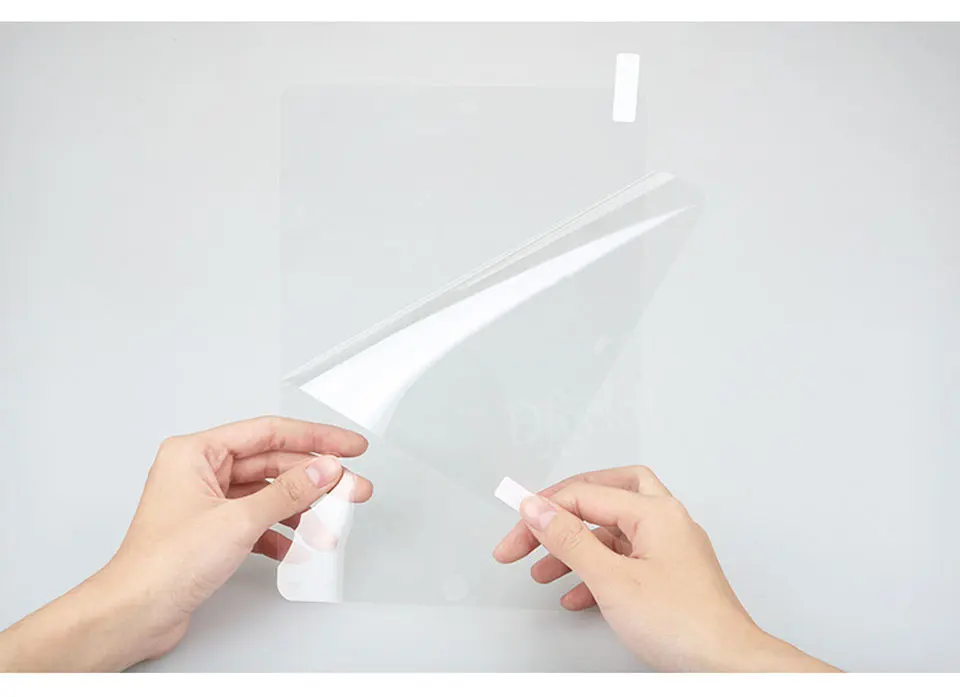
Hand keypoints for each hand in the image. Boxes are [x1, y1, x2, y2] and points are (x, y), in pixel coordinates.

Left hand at [0, 416, 370, 671]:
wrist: (135, 614)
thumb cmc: (164, 564)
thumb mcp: (239, 521)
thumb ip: (289, 492)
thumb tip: (325, 470)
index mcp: (196, 453)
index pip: (269, 433)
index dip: (316, 438)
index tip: (349, 446)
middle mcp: (199, 471)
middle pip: (273, 463)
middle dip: (315, 479)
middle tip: (351, 488)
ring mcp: (206, 502)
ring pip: (267, 493)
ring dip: (301, 509)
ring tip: (332, 522)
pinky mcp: (211, 530)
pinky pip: (257, 520)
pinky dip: (280, 532)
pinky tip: (297, 546)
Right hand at [493, 466, 838, 671]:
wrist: (727, 666)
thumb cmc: (685, 624)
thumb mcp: (612, 579)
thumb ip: (569, 539)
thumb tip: (538, 508)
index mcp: (655, 512)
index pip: (585, 494)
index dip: (544, 511)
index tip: (516, 529)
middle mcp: (665, 522)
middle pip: (604, 496)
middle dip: (564, 512)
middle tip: (532, 529)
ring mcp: (668, 548)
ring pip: (610, 532)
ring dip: (574, 547)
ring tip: (543, 571)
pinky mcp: (668, 576)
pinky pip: (622, 560)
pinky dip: (594, 571)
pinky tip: (574, 594)